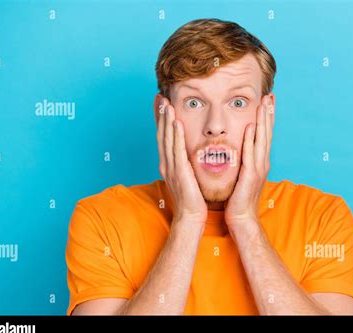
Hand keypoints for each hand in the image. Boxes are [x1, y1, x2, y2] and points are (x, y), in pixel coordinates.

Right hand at [157, 98, 207, 226]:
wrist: (192, 215)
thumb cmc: (193, 197)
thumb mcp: (188, 175)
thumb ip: (186, 161)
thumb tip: (190, 151)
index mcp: (168, 163)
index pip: (163, 137)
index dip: (161, 119)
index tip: (161, 103)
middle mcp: (166, 163)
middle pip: (161, 135)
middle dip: (160, 115)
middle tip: (160, 97)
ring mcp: (171, 168)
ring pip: (167, 139)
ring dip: (166, 121)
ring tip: (166, 104)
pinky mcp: (179, 172)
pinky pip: (177, 150)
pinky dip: (175, 135)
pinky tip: (176, 123)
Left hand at [224, 95, 273, 230]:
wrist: (241, 217)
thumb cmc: (238, 197)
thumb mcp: (242, 174)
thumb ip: (243, 160)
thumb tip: (240, 148)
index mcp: (259, 161)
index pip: (264, 135)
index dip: (266, 118)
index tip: (267, 101)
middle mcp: (262, 162)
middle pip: (267, 133)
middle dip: (268, 113)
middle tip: (270, 95)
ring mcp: (258, 169)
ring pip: (262, 140)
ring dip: (263, 121)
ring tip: (264, 104)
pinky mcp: (250, 176)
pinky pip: (250, 154)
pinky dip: (251, 140)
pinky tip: (251, 127)